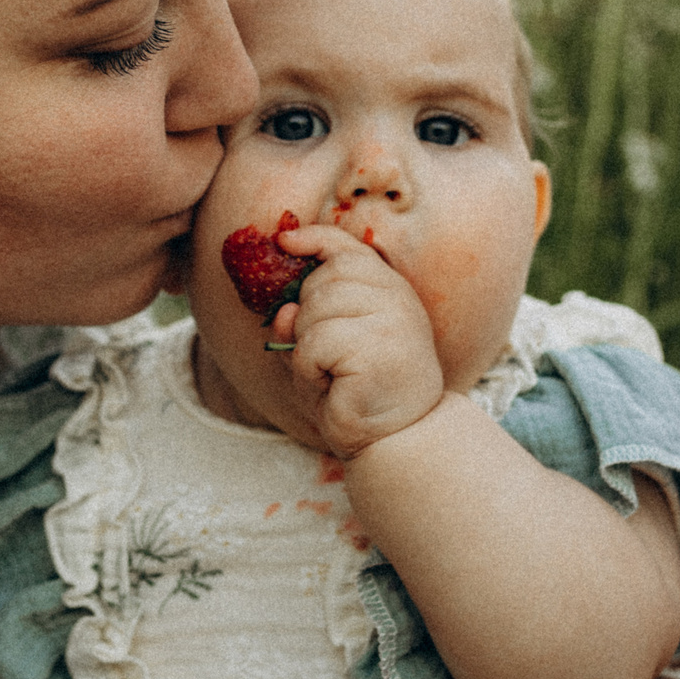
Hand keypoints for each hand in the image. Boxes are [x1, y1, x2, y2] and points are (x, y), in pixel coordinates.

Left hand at [270, 223, 443, 457]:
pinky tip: (332, 385)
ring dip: (306, 347)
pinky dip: (308, 368)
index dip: (313, 239)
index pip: (348, 248)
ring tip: (330, 374)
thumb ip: (300, 325)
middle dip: (306, 315)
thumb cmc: (359, 394)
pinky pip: (314, 343)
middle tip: (323, 356)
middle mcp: (396, 298)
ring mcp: (392, 319)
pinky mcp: (378, 346)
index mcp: (389, 291)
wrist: (396, 440)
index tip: (284, 241)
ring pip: (314, 310)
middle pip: (324, 278)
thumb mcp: (323, 352)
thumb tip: (283, 311)